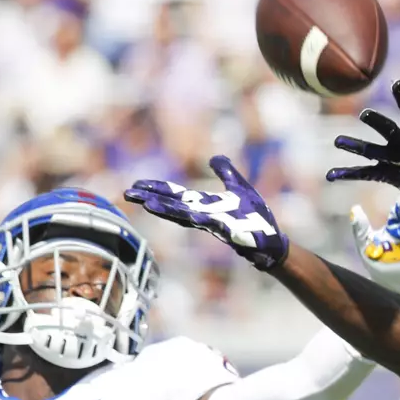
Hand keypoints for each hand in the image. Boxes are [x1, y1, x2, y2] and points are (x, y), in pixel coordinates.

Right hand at [124, 156, 288, 270]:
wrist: (271, 241)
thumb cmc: (256, 218)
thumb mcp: (240, 188)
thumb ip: (227, 173)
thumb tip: (215, 158)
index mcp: (205, 205)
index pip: (176, 195)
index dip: (157, 189)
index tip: (137, 185)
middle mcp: (204, 214)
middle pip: (172, 205)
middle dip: (150, 199)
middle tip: (128, 194)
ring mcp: (214, 223)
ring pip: (184, 215)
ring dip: (165, 210)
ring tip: (144, 204)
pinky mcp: (227, 230)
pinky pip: (208, 222)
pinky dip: (195, 217)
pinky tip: (184, 214)